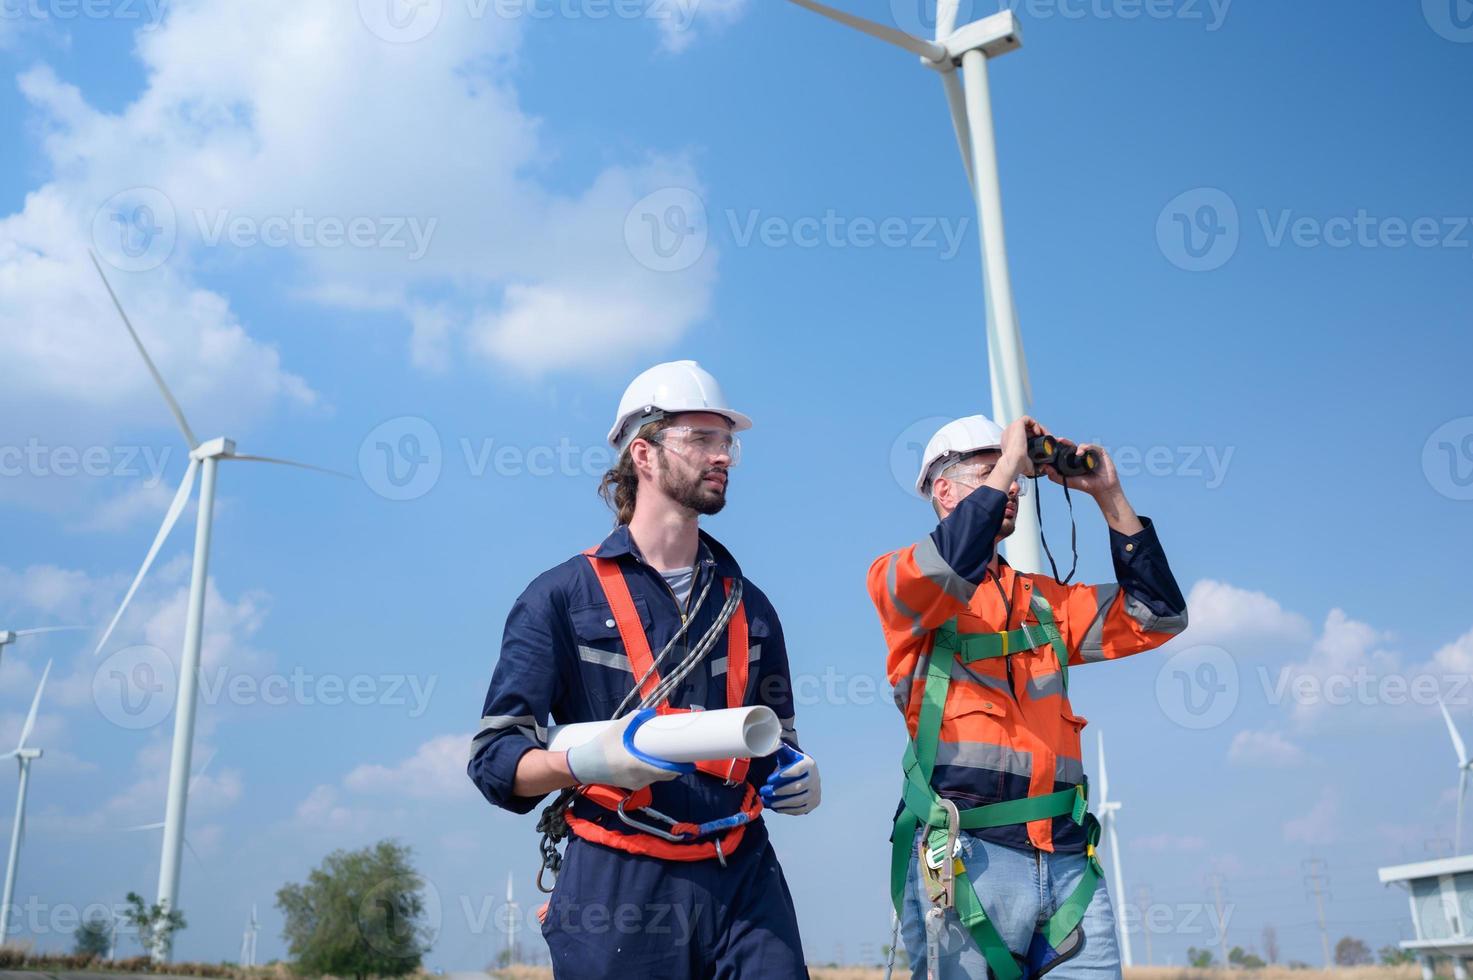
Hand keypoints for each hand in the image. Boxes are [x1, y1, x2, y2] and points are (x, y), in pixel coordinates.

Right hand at [565, 709, 688, 789]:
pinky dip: (656, 773)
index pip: (665, 771)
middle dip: (676, 768)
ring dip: (666, 771)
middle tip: (683, 756)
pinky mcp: (631, 785)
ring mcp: (635, 784)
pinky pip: (649, 780)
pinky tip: (657, 763)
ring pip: (658, 779)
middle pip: (665, 776)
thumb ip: (636, 718)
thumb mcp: (618, 728)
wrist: (583, 765)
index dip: (680, 768)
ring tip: (671, 758)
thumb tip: (653, 711)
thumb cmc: (601, 747)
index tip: (691, 764)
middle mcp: (639, 778)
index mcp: (637, 765)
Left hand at [760, 744, 820, 815]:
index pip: (798, 770)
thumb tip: (770, 742)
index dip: (783, 775)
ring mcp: (815, 792)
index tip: (769, 779)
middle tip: (764, 791)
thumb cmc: (792, 763)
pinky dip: (786, 809)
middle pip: (798, 787)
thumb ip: (778, 747)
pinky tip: (774, 807)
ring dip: (780, 802)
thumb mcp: (787, 754)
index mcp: (809, 764)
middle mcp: (815, 779)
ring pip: (798, 800)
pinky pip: (799, 809)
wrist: (804, 774)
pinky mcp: (813, 803)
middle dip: (779, 790)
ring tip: (766, 800)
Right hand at [1000, 416, 1048, 474]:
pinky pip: (1027, 419)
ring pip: (1028, 424)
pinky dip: (1035, 424)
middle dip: (1039, 433)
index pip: (1024, 436)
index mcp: (1010, 442)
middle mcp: (1009, 434)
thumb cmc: (1017, 466)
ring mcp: (1012, 428)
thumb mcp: (1028, 464)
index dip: (1035, 438)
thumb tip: (1044, 469)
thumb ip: (1035, 464)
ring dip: (1039, 428)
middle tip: (1048, 438)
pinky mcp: (1016, 424)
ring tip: (1045, 435)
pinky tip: (1038, 433)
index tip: (1044, 443)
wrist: (1013, 463)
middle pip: (1027, 429)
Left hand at [1040, 439, 1120, 498]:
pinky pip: (1092, 446)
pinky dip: (1086, 448)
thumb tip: (1044, 468)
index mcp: (1074, 460)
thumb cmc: (1086, 485)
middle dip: (1065, 442)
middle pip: (1072, 446)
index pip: (1065, 451)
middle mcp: (1082, 455)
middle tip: (1058, 440)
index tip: (1050, 445)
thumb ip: (1056, 476)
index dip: (1059, 447)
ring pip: (1082, 445)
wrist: (1102, 489)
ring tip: (1076, 453)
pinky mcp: (1100, 452)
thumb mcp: (1068, 481)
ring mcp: (1091, 453)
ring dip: (1077, 447)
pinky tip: (1081, 453)